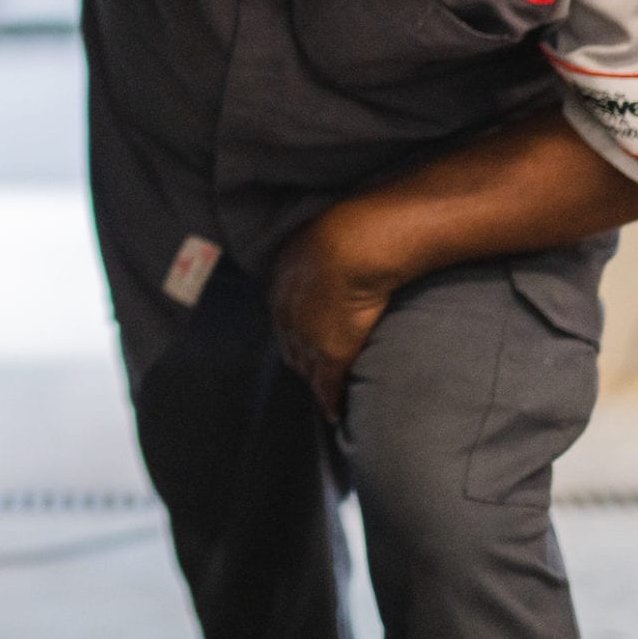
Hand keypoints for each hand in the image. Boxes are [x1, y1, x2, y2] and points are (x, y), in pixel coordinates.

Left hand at [268, 204, 406, 421]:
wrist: (354, 243)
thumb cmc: (348, 226)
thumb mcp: (324, 232)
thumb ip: (324, 243)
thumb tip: (339, 234)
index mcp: (283, 280)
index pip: (284, 316)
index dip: (293, 330)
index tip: (302, 338)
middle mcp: (287, 311)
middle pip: (290, 345)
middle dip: (299, 359)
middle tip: (310, 373)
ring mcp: (307, 335)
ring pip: (306, 368)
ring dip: (313, 382)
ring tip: (323, 395)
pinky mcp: (331, 353)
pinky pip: (328, 385)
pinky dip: (330, 401)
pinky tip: (335, 412)